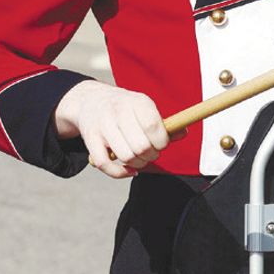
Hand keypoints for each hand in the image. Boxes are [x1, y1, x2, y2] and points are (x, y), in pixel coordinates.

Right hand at [54, 79, 168, 178]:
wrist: (91, 100)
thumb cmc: (125, 108)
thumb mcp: (145, 108)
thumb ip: (165, 123)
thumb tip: (183, 133)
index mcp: (137, 101)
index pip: (153, 126)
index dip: (162, 142)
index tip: (161, 143)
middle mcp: (118, 111)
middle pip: (141, 146)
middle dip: (151, 155)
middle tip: (150, 152)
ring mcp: (102, 125)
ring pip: (126, 156)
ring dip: (138, 164)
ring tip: (139, 158)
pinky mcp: (90, 138)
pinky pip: (106, 164)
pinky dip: (120, 172)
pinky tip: (129, 169)